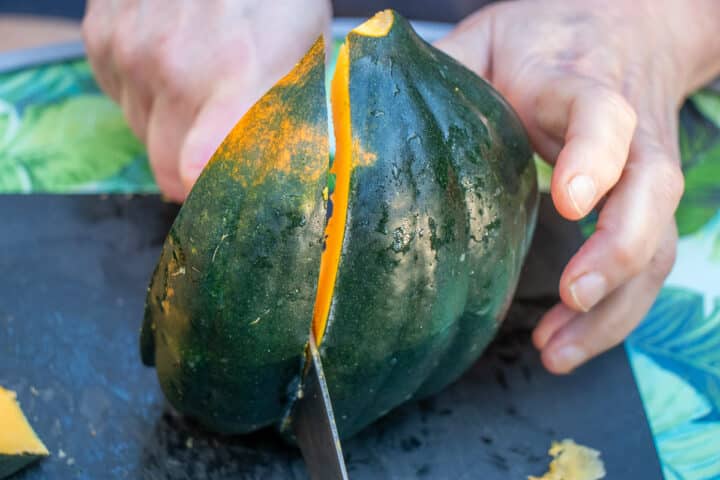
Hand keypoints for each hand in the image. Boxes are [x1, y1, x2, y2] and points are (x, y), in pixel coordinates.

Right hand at [83, 0, 330, 200]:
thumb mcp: (305, 55)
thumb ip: (291, 117)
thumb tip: (285, 174)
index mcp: (237, 78)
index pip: (198, 169)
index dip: (209, 199)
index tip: (224, 205)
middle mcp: (173, 71)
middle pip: (167, 169)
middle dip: (194, 176)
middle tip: (218, 158)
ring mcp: (130, 52)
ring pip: (141, 135)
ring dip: (169, 132)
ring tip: (198, 97)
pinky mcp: (101, 37)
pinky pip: (118, 99)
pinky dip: (142, 97)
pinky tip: (168, 69)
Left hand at [437, 0, 719, 372]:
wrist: (626, 26)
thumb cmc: (544, 38)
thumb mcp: (489, 38)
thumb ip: (445, 65)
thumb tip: (367, 102)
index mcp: (581, 86)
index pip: (604, 117)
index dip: (594, 156)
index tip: (569, 199)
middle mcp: (632, 134)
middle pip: (651, 193)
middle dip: (618, 251)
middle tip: (571, 296)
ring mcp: (645, 173)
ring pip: (658, 245)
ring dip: (614, 308)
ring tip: (557, 351)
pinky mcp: (645, 207)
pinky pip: (646, 267)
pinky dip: (612, 314)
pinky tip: (566, 342)